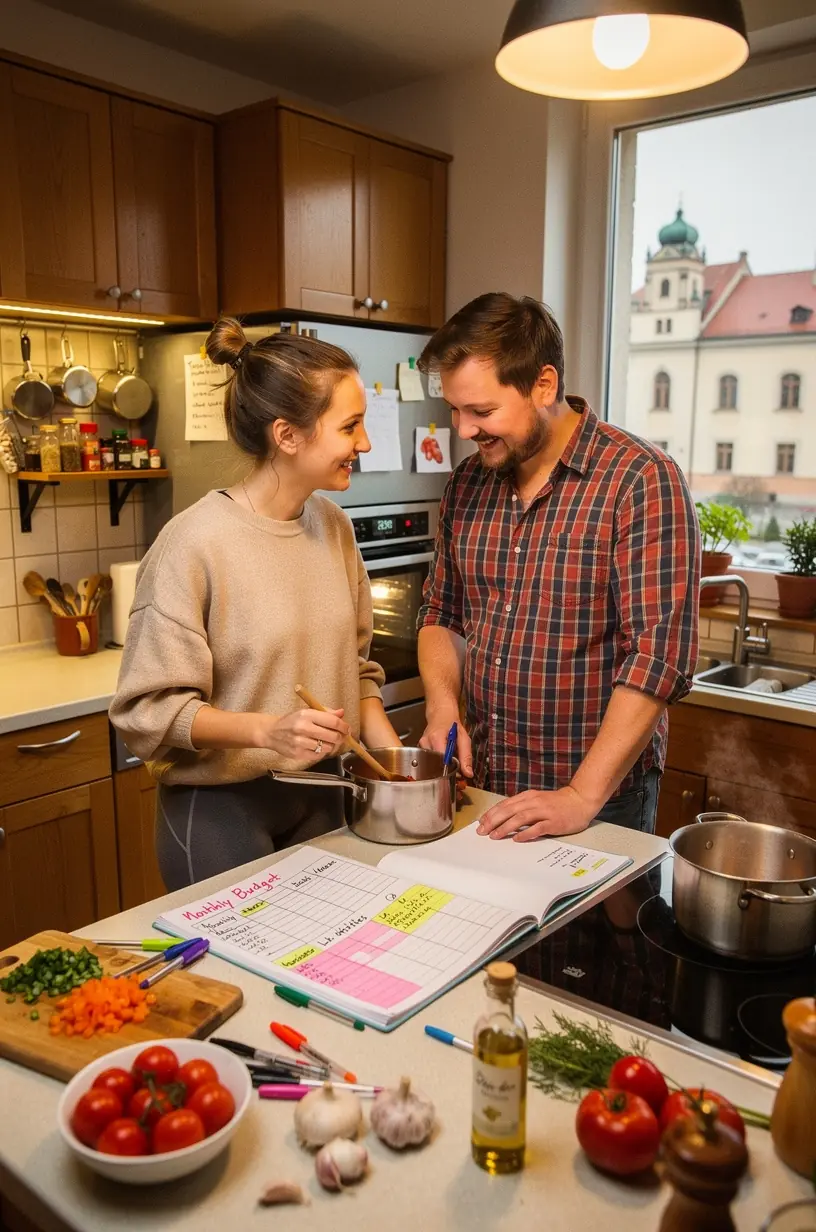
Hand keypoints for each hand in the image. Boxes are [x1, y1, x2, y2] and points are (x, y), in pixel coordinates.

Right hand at [258, 707, 348, 763]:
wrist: (272, 732)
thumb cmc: (292, 721)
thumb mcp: (307, 711)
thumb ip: (326, 712)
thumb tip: (341, 713)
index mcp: (307, 714)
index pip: (333, 722)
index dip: (344, 726)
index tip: (347, 729)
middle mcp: (303, 728)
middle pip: (333, 736)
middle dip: (341, 738)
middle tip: (341, 737)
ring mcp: (300, 742)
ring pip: (327, 748)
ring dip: (331, 746)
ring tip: (327, 742)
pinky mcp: (298, 754)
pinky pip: (318, 756)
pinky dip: (321, 752)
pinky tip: (317, 747)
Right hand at [419, 715, 472, 776]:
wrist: (440, 715)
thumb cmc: (452, 724)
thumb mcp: (463, 738)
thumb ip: (466, 756)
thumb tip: (468, 773)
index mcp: (436, 739)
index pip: (441, 761)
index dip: (450, 770)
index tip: (457, 774)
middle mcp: (426, 743)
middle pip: (435, 765)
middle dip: (446, 771)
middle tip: (455, 770)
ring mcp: (421, 746)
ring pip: (431, 765)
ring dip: (441, 767)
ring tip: (449, 762)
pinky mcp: (420, 749)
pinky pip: (428, 760)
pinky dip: (436, 762)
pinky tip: (442, 758)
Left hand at [476, 785, 597, 841]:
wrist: (580, 800)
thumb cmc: (557, 803)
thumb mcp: (537, 800)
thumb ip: (522, 807)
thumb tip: (503, 818)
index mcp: (528, 796)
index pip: (505, 804)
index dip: (492, 813)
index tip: (481, 823)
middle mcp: (534, 802)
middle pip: (509, 810)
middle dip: (493, 821)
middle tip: (482, 831)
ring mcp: (544, 811)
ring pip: (521, 818)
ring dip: (506, 827)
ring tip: (495, 836)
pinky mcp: (554, 822)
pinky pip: (538, 827)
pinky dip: (526, 833)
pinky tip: (517, 839)